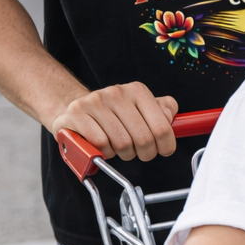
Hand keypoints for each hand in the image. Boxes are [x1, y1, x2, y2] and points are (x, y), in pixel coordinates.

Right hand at [50, 83, 178, 161]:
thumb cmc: (114, 114)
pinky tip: (103, 146)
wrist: (75, 109)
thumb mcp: (143, 108)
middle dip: (144, 153)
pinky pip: (101, 144)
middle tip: (138, 152)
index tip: (162, 150)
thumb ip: (163, 110)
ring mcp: (95, 102)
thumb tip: (169, 118)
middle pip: (143, 139)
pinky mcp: (76, 114)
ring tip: (118, 147)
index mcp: (137, 91)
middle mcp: (116, 93)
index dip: (165, 146)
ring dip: (122, 153)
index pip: (162, 127)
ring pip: (122, 144)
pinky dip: (104, 152)